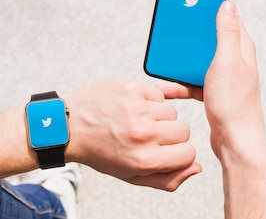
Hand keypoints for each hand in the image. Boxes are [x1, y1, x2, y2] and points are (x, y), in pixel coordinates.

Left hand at [62, 78, 200, 190]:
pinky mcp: (132, 88)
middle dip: (169, 134)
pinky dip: (150, 100)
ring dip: (159, 116)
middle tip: (148, 136)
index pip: (188, 153)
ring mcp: (137, 108)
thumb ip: (167, 178)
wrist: (70, 126)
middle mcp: (142, 133)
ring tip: (137, 121)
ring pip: (172, 111)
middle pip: (184, 131)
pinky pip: (159, 94)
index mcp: (144, 159)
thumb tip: (196, 168)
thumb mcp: (131, 175)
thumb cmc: (100, 151)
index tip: (165, 151)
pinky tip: (133, 108)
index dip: (178, 153)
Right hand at [158, 0, 265, 160]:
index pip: (228, 18)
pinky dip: (181, 82)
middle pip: (210, 37)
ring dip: (184, 59)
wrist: (234, 143)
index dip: (213, 5)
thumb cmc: (234, 106)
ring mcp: (224, 76)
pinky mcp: (214, 91)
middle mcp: (235, 60)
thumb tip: (227, 4)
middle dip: (192, 33)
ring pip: (199, 59)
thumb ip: (227, 33)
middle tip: (177, 26)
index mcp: (241, 49)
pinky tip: (169, 87)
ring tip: (169, 57)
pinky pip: (194, 80)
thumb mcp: (227, 62)